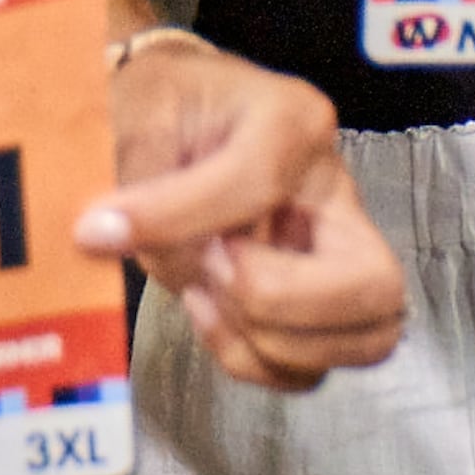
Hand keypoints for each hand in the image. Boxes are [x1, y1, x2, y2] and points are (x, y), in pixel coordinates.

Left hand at [79, 36, 402, 388]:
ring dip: (267, 340)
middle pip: (374, 286)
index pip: (258, 182)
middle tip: (210, 266)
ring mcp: (338, 257)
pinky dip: (253, 359)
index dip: (176, 215)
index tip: (100, 226)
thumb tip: (106, 236)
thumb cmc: (166, 105)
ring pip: (364, 340)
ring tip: (202, 289)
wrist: (176, 116)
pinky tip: (205, 307)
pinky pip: (309, 369)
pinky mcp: (314, 306)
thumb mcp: (142, 110)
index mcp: (296, 122)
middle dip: (279, 299)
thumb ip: (139, 174)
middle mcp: (337, 195)